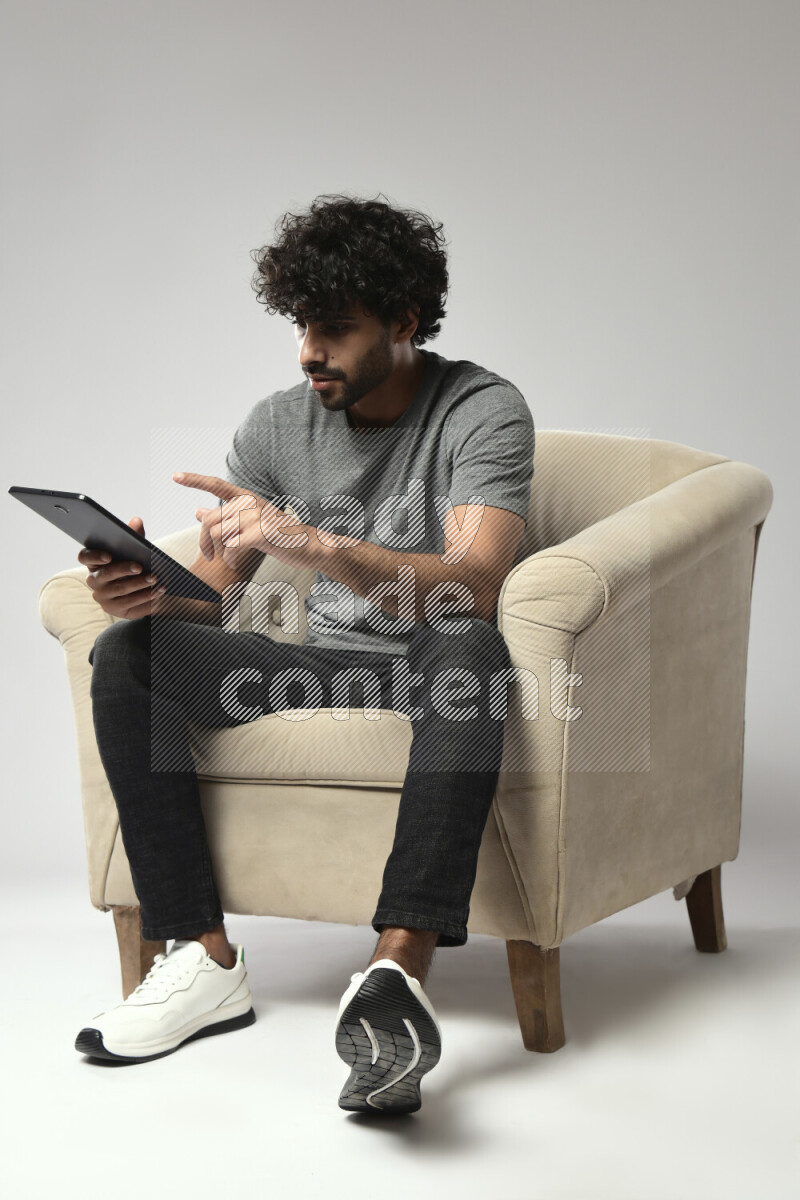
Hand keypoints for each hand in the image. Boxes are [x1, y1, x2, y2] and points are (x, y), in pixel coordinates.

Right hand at [78, 516, 167, 618]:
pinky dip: (145, 600)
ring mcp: (103, 597)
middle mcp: (94, 581)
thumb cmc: (131, 563)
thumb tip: (137, 520)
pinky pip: (130, 606)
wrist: (139, 589)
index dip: (94, 556)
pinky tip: (158, 593)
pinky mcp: (115, 610)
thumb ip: (133, 535)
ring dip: (139, 585)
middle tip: (140, 566)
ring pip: (120, 592)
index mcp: (94, 562)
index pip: (85, 557)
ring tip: (155, 579)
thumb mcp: (132, 549)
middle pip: (105, 575)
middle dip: (124, 570)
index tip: (108, 555)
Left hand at [172, 472, 314, 569]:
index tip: (175, 476)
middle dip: (204, 542)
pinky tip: (236, 563)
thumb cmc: (281, 535)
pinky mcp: (261, 533)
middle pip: (210, 520)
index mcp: (247, 498)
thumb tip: (197, 510)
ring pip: (218, 534)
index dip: (194, 480)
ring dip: (219, 553)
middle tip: (209, 556)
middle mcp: (250, 503)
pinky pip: (232, 546)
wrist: (310, 545)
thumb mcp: (251, 523)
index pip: (216, 484)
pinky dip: (230, 558)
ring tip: (228, 560)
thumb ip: (225, 517)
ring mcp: (256, 517)